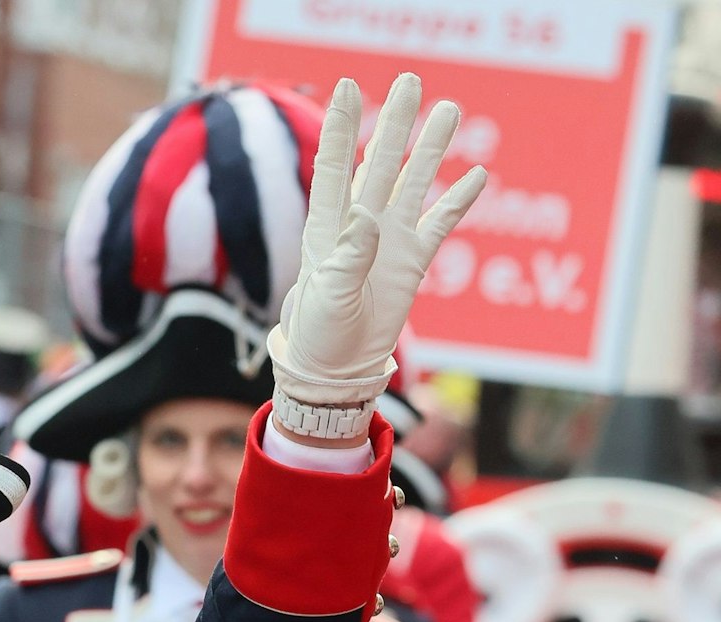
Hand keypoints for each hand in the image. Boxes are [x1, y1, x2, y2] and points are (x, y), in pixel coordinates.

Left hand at [271, 74, 485, 415]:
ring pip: (414, 183)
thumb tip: (368, 218)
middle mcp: (360, 224)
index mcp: (329, 227)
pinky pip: (440, 224)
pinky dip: (458, 201)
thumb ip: (349, 257)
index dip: (340, 126)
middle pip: (381, 162)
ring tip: (449, 110)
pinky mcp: (413, 260)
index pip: (334, 165)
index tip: (345, 87)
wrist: (334, 366)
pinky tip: (478, 175)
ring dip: (431, 149)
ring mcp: (390, 239)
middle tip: (409, 82)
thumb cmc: (318, 331)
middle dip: (394, 122)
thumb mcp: (329, 295)